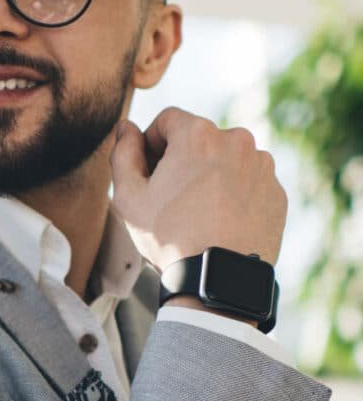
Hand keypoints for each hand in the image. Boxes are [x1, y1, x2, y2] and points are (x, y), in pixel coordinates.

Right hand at [109, 107, 286, 271]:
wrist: (219, 279)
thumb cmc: (171, 237)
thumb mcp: (130, 198)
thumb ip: (123, 154)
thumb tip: (126, 128)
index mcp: (199, 134)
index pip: (167, 121)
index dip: (151, 144)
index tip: (149, 172)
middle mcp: (237, 139)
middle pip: (200, 140)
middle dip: (184, 160)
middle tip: (173, 198)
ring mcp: (262, 166)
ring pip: (227, 160)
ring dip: (212, 175)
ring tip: (200, 213)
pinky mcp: (277, 191)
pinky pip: (250, 183)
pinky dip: (236, 194)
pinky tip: (222, 222)